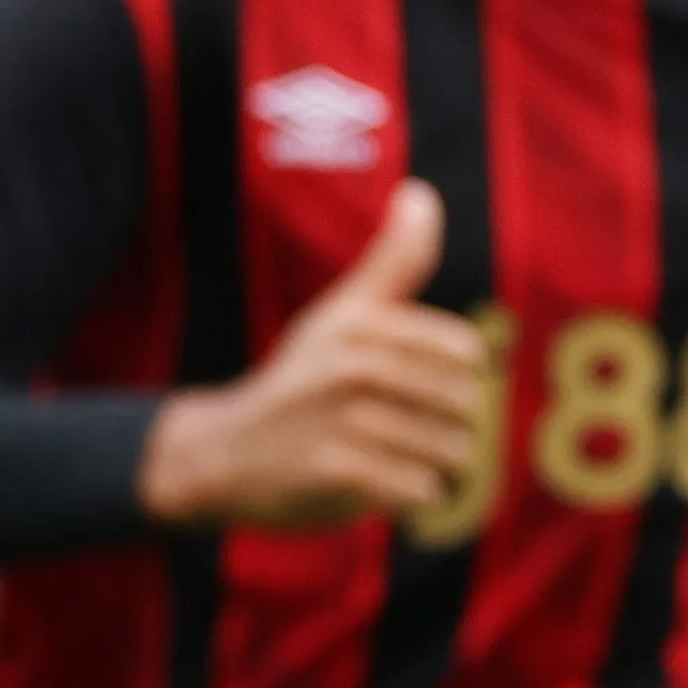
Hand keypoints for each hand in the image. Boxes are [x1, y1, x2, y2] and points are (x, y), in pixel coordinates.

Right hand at [139, 182, 487, 532]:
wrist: (222, 454)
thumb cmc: (299, 380)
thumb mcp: (341, 313)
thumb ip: (393, 260)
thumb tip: (421, 192)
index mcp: (362, 323)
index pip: (465, 354)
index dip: (454, 378)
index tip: (412, 385)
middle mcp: (353, 365)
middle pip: (464, 405)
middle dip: (445, 426)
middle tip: (396, 429)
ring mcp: (343, 420)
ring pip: (449, 452)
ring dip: (432, 466)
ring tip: (388, 457)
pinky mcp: (336, 472)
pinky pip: (421, 489)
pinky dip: (412, 496)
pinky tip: (378, 485)